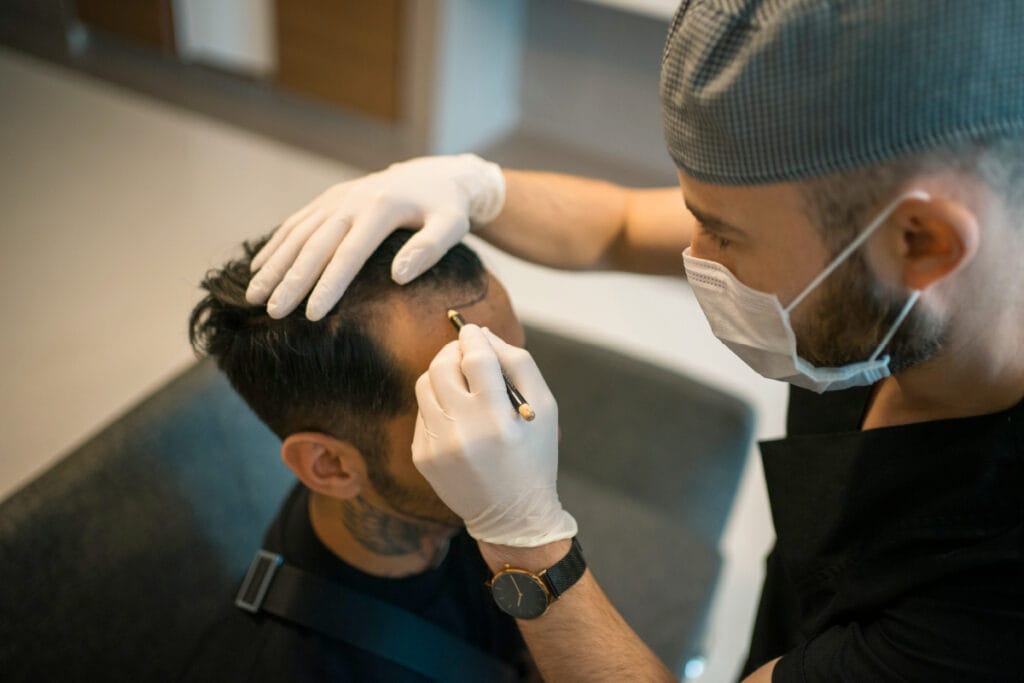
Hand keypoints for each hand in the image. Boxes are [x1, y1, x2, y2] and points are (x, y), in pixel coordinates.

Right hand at [246, 154, 504, 319]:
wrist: (436, 175)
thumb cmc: (447, 208)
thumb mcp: (452, 225)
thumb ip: (430, 249)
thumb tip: (398, 276)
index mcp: (381, 209)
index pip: (349, 254)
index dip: (328, 285)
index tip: (311, 315)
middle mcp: (353, 201)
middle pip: (315, 245)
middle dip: (291, 280)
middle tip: (271, 312)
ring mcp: (337, 198)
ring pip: (298, 233)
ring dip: (273, 264)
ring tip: (254, 296)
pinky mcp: (329, 199)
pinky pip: (296, 222)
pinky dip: (275, 244)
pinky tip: (258, 267)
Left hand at [412, 325, 577, 546]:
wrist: (511, 515)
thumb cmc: (534, 456)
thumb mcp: (544, 408)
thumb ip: (518, 364)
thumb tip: (484, 334)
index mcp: (497, 419)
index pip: (475, 358)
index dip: (472, 337)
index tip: (472, 330)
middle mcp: (462, 432)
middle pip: (442, 367)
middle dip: (453, 350)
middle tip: (465, 351)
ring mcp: (437, 446)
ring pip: (425, 385)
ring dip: (441, 373)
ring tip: (460, 380)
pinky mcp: (422, 456)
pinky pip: (422, 412)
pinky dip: (438, 403)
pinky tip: (458, 415)